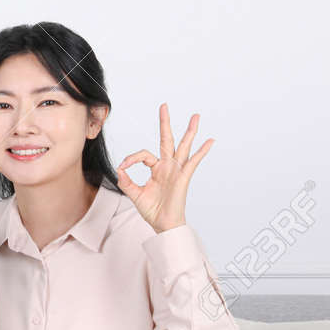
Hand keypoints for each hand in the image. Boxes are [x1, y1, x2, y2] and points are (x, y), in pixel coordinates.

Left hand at [117, 103, 213, 232]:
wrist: (163, 224)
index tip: (123, 166)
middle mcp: (167, 166)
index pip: (144, 154)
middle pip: (167, 140)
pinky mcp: (183, 177)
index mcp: (156, 168)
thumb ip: (126, 181)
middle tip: (164, 106)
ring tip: (195, 116)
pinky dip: (202, 151)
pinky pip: (193, 162)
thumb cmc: (152, 210)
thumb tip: (119, 170)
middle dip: (165, 123)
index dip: (132, 158)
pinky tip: (210, 141)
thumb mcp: (134, 194)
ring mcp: (176, 170)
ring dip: (189, 131)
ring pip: (183, 146)